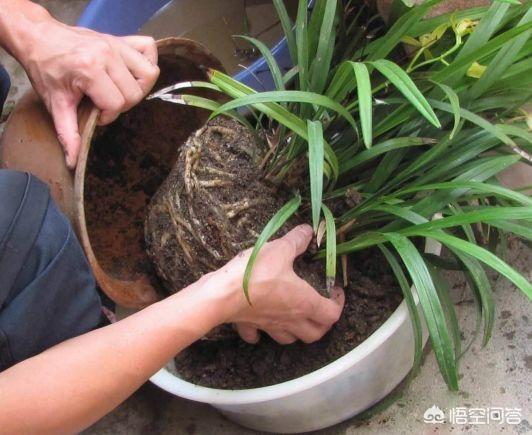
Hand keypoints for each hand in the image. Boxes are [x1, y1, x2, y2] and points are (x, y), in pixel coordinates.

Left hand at [19, 15, 158, 167]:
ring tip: (119, 89)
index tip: (94, 112)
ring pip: (149, 73)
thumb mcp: (55, 103)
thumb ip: (68, 133)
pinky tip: (132, 72)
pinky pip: (149, 48)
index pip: (117, 103)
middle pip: (135, 92)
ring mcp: (117, 44)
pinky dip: (147, 61)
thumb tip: (74, 161)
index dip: (107, 115)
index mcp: (90, 69)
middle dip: (121, 103)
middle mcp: (107, 54)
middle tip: (104, 102)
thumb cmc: (46, 69)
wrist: (38, 38)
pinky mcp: (122, 38)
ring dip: (138, 86)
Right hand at [218, 224, 344, 344]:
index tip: (336, 291)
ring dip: (297, 331)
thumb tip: (309, 230)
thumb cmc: (256, 273)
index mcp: (304, 303)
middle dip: (322, 324)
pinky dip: (263, 334)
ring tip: (296, 318)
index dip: (338, 303)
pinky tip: (262, 325)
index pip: (332, 314)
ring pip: (290, 339)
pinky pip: (258, 336)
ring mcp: (270, 326)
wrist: (222, 294)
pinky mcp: (250, 326)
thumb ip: (297, 240)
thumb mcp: (280, 249)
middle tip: (320, 308)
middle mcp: (291, 319)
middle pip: (315, 334)